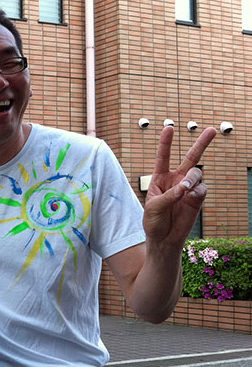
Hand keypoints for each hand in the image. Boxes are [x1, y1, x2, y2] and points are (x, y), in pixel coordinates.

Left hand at [143, 126, 215, 247]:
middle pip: (191, 158)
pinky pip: (202, 189)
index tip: (169, 127)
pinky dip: (197, 191)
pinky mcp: (198, 198)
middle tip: (212, 130)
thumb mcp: (155, 206)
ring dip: (192, 178)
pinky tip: (191, 196)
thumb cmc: (154, 221)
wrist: (164, 238)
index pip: (163, 157)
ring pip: (197, 174)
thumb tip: (186, 187)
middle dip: (202, 143)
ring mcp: (189, 188)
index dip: (166, 142)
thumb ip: (169, 195)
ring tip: (186, 189)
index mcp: (160, 178)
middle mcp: (176, 180)